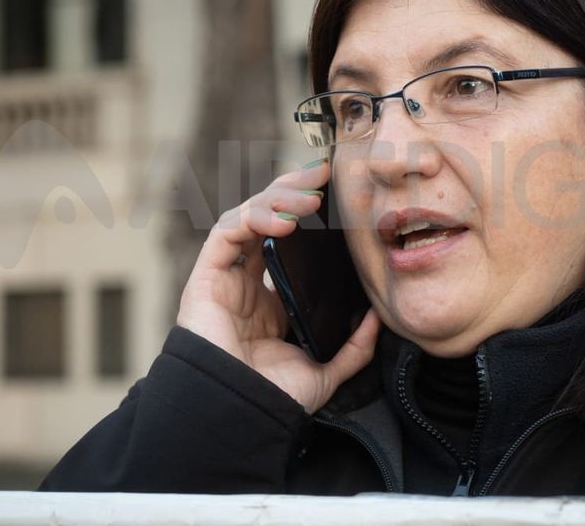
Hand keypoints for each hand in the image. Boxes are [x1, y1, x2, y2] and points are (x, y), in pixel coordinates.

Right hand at [175, 159, 380, 413]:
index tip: (337, 192)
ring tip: (310, 197)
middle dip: (293, 188)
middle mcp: (247, 280)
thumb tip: (378, 317)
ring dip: (277, 197)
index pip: (289, 239)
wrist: (241, 413)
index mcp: (272, 297)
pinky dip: (253, 217)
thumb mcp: (326, 370)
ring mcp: (225, 275)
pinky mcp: (206, 275)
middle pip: (267, 216)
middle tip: (324, 172)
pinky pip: (226, 232)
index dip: (308, 211)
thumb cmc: (273, 397)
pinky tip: (283, 220)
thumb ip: (353, 347)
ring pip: (247, 216)